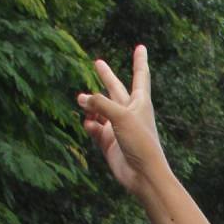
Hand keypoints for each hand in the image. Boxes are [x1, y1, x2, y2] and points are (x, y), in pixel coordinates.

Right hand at [77, 46, 166, 193]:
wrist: (143, 175)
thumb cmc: (140, 143)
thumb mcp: (121, 116)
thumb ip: (100, 104)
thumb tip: (82, 99)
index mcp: (140, 103)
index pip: (140, 76)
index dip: (139, 61)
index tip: (141, 47)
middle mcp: (129, 113)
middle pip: (115, 89)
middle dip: (106, 77)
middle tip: (97, 63)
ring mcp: (118, 128)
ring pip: (100, 110)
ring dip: (90, 105)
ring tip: (80, 100)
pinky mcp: (109, 143)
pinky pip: (95, 128)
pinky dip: (90, 125)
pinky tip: (89, 124)